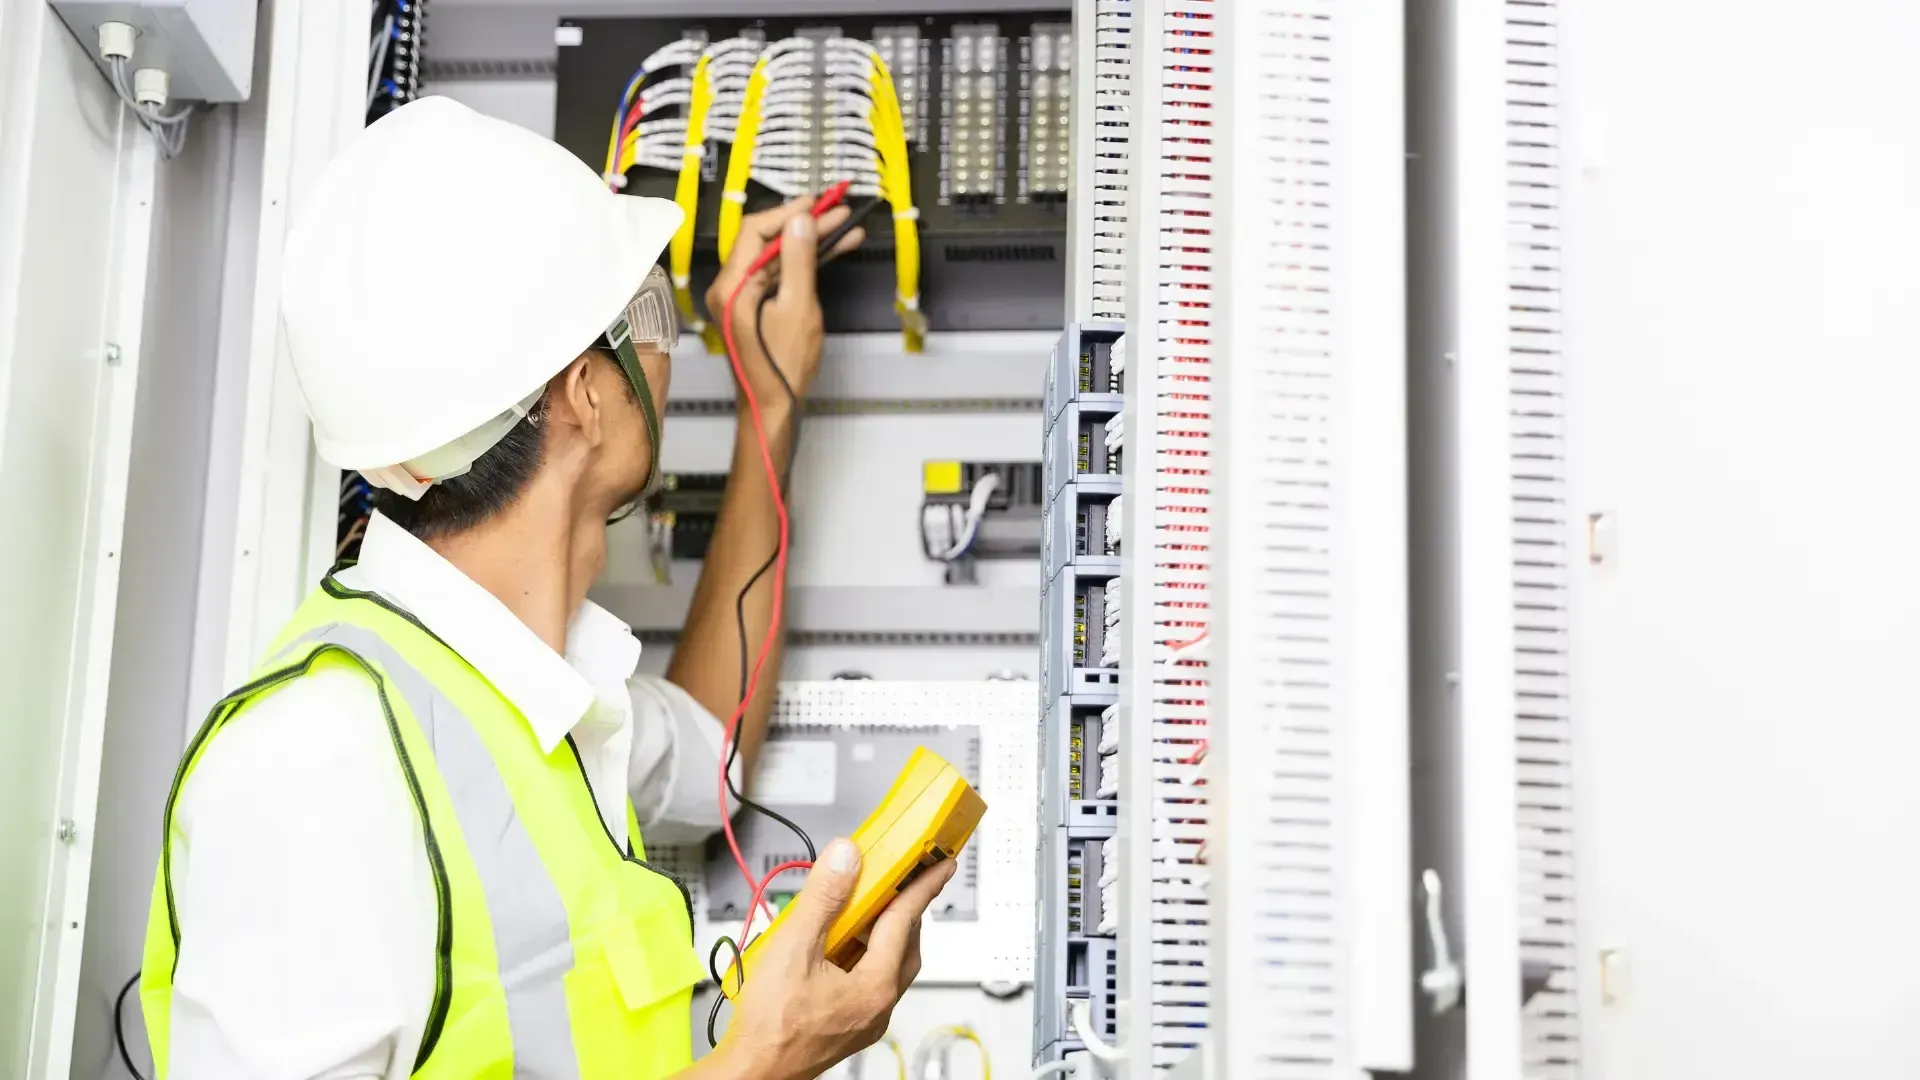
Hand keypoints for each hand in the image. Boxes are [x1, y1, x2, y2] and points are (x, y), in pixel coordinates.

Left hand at [705, 196, 865, 403]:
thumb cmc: (783, 365)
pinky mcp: (756, 306)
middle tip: (837, 211)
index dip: (787, 212)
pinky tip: (833, 251)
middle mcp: (731, 286)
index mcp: (732, 285)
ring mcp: (742, 297)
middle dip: (803, 224)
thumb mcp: (798, 308)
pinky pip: (780, 274)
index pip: (754, 231)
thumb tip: (800, 221)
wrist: (773, 406)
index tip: (817, 203)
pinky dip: (804, 262)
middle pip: (766, 241)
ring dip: (809, 242)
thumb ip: (798, 261)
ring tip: (844, 227)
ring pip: (777, 256)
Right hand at [712, 838, 956, 1079]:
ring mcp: (865, 1019)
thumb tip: (846, 859)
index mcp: (875, 987)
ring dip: (877, 933)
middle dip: (901, 910)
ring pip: (885, 965)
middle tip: (895, 880)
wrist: (753, 1072)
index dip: (923, 886)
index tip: (941, 865)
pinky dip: (860, 956)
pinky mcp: (847, 1026)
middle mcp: (877, 1006)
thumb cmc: (771, 1026)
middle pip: (904, 945)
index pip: (906, 921)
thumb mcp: (793, 947)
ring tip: (855, 908)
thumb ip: (823, 898)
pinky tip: (832, 946)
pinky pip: (866, 981)